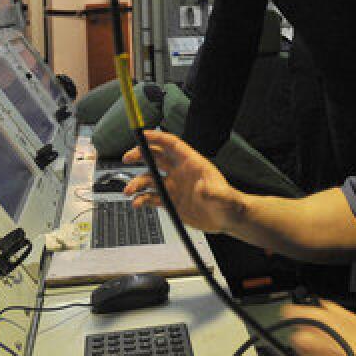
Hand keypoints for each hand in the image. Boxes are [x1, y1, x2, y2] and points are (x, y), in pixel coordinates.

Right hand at [122, 130, 243, 234]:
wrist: (227, 219)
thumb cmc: (228, 203)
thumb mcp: (224, 197)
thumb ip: (213, 192)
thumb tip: (202, 188)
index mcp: (191, 163)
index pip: (171, 144)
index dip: (156, 138)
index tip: (141, 135)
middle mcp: (180, 172)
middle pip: (155, 157)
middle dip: (140, 155)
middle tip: (127, 157)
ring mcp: (174, 186)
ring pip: (150, 179)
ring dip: (137, 182)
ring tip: (129, 191)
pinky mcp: (171, 201)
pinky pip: (151, 197)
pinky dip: (141, 199)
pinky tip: (137, 204)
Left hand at [278, 299, 355, 355]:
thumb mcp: (351, 318)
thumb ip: (328, 308)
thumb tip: (317, 304)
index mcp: (313, 323)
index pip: (290, 312)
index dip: (297, 315)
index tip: (300, 318)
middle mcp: (305, 343)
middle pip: (297, 337)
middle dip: (309, 340)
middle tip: (328, 346)